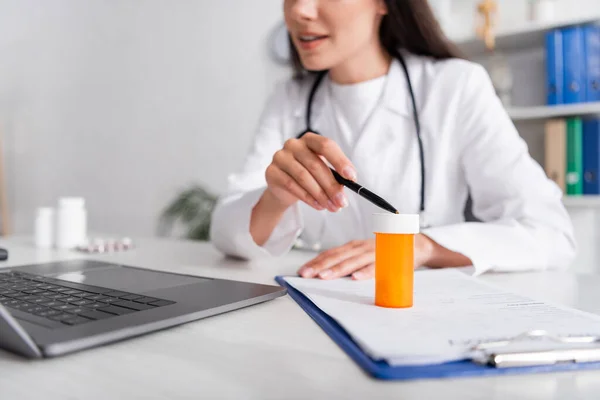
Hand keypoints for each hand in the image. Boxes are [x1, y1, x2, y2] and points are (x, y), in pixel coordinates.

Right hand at [264, 132, 356, 212]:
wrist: (284, 187)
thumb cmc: (309, 175)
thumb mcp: (324, 173)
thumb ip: (335, 176)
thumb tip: (348, 187)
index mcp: (310, 140)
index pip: (326, 145)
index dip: (340, 161)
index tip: (351, 178)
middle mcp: (293, 144)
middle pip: (315, 164)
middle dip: (331, 186)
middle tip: (342, 201)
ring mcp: (280, 157)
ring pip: (304, 177)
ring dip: (320, 195)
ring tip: (331, 207)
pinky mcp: (272, 172)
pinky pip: (291, 185)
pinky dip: (308, 198)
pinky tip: (318, 205)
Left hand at [297, 235, 435, 279]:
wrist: (415, 244)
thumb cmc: (385, 252)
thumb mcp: (363, 254)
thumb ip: (349, 262)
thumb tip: (327, 274)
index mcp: (353, 247)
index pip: (330, 253)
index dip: (316, 262)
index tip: (302, 271)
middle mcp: (361, 247)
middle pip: (337, 257)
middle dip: (320, 266)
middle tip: (305, 275)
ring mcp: (374, 252)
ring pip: (353, 261)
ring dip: (338, 269)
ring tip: (324, 277)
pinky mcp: (388, 258)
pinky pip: (375, 266)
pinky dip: (365, 272)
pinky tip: (354, 278)